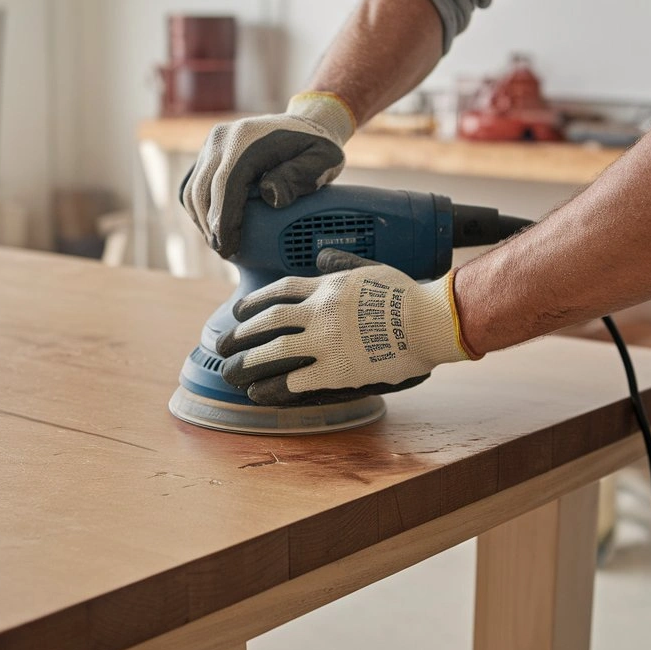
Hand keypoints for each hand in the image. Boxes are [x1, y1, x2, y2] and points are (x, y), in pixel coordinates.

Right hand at [180, 91, 355, 258]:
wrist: (304, 123)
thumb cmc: (315, 148)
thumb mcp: (323, 161)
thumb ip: (299, 177)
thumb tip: (270, 196)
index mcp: (248, 140)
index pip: (226, 186)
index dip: (224, 221)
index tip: (229, 249)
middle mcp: (222, 138)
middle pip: (203, 190)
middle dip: (210, 227)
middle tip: (225, 253)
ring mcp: (211, 144)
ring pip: (192, 190)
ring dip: (202, 221)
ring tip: (220, 243)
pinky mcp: (207, 152)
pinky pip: (192, 185)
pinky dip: (198, 209)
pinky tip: (212, 227)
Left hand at [216, 249, 475, 405]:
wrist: (429, 320)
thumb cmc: (407, 294)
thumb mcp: (370, 269)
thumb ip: (341, 263)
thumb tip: (320, 254)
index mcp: (327, 286)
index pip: (279, 291)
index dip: (254, 303)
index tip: (237, 312)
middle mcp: (319, 312)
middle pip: (268, 321)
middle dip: (240, 335)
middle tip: (221, 346)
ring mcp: (326, 342)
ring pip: (273, 351)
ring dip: (247, 363)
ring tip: (228, 373)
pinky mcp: (337, 370)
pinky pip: (296, 380)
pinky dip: (273, 388)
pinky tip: (258, 394)